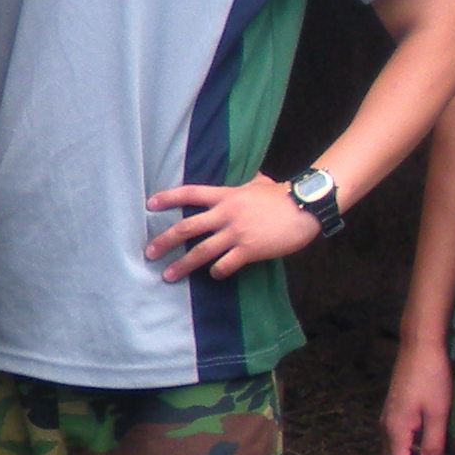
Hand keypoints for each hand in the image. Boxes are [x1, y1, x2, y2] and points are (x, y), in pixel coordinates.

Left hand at [144, 175, 318, 282]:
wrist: (305, 207)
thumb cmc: (283, 195)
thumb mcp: (259, 183)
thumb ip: (248, 184)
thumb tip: (251, 179)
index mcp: (226, 196)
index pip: (190, 194)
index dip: (168, 198)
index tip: (150, 204)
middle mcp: (226, 214)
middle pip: (187, 228)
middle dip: (165, 241)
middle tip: (149, 252)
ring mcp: (236, 233)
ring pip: (201, 251)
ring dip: (183, 265)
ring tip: (169, 275)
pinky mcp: (249, 250)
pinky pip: (226, 264)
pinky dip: (217, 272)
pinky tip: (215, 275)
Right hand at [383, 338, 454, 454]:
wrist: (420, 345)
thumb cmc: (432, 378)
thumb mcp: (438, 414)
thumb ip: (433, 446)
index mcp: (395, 431)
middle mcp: (386, 428)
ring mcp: (388, 420)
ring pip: (395, 454)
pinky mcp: (394, 412)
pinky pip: (398, 442)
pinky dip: (411, 453)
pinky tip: (430, 449)